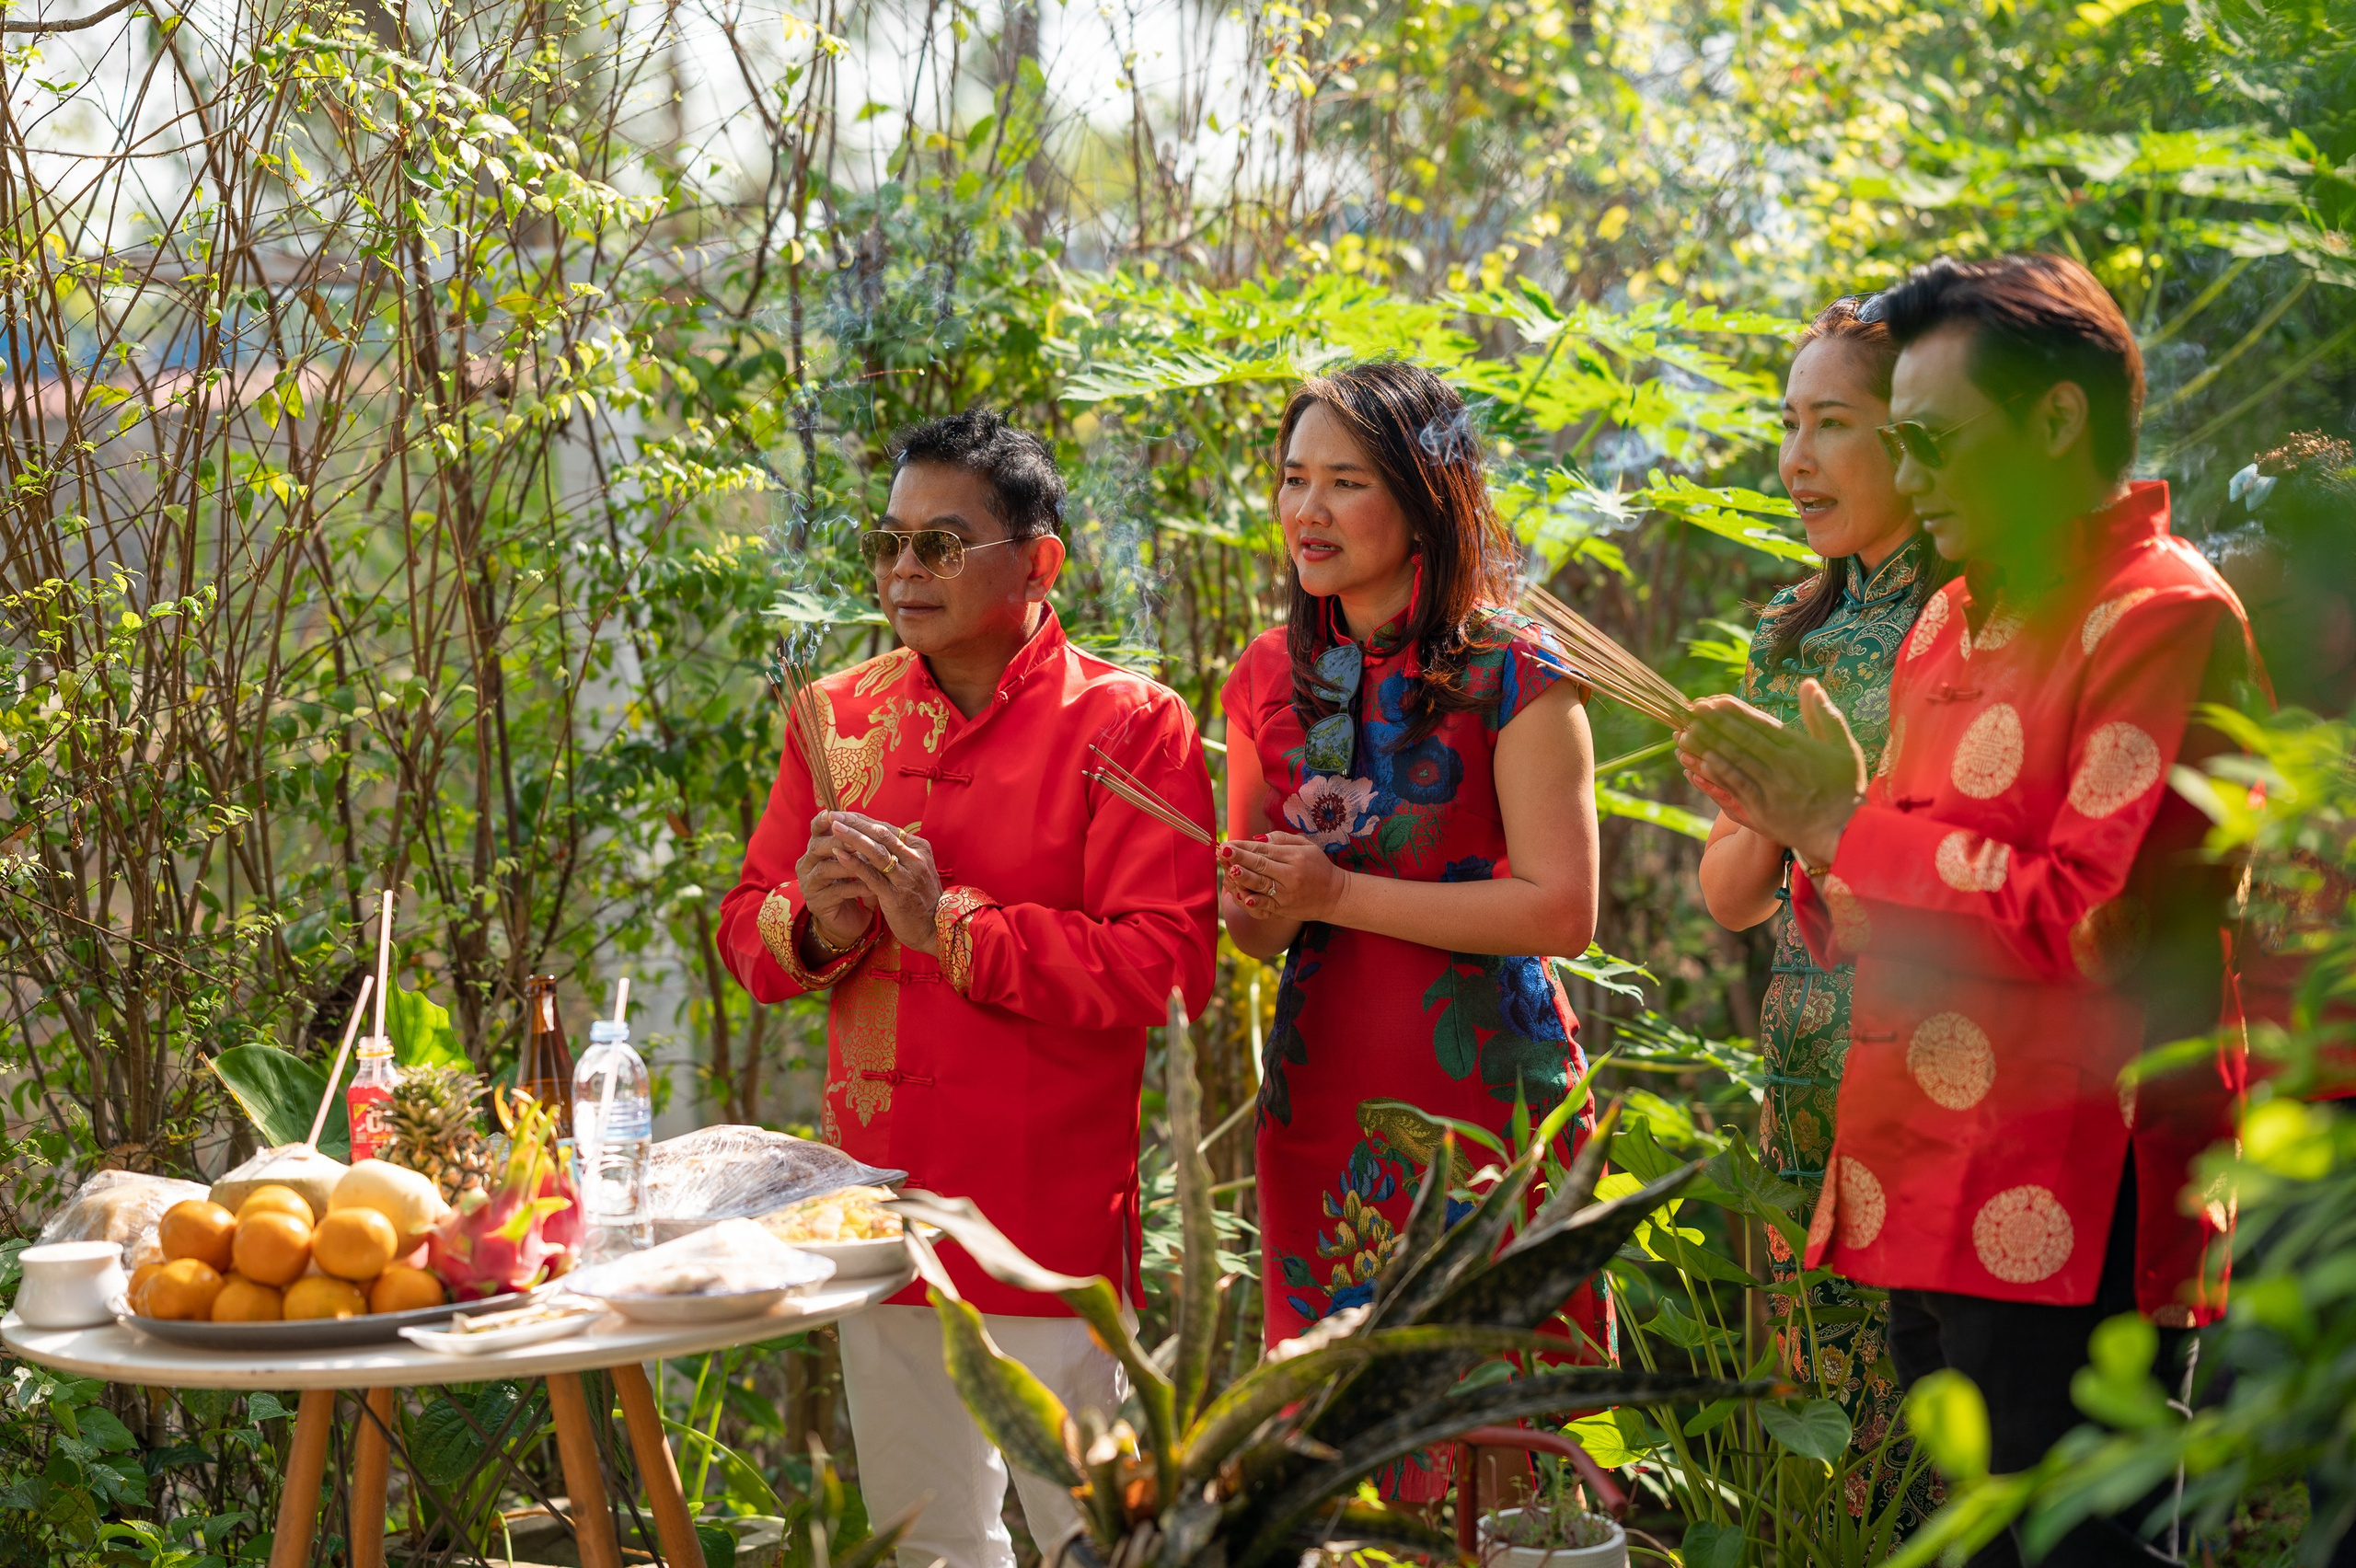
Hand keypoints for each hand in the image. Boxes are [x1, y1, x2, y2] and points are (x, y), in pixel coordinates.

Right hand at [793, 812, 878, 953]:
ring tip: (869, 864)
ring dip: (848, 865)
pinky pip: (836, 892)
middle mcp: (807, 864)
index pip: (816, 829)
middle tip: (858, 840)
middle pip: (817, 846)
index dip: (824, 821)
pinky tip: (872, 888)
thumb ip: (860, 845)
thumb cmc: (855, 885)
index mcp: (816, 850)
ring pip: (825, 869)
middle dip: (839, 841)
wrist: (849, 920)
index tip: (836, 814)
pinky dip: (855, 888)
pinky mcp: (816, 903)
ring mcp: (809, 884)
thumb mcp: (857, 862)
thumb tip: (880, 824)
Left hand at [823, 811, 946, 955]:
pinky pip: (872, 875)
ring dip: (853, 837)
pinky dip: (854, 863)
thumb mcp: (915, 870)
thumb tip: (869, 837)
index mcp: (919, 849)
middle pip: (881, 834)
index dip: (863, 820)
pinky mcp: (895, 896)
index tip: (843, 813)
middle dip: (855, 823)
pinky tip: (839, 854)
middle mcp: (915, 859)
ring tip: (834, 827)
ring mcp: (906, 877)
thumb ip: (897, 853)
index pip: (887, 828)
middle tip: (833, 814)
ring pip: (876, 851)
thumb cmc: (921, 898)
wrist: (935, 928)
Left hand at [1218, 831, 1347, 923]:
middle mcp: (1290, 875)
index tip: (1228, 842)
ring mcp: (1286, 894)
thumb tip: (1256, 839)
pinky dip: (1254, 902)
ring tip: (1229, 869)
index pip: (1264, 850)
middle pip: (1260, 865)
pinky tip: (1243, 897)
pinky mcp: (1283, 909)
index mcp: (1293, 856)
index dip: (1244, 846)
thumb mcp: (1306, 845)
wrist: (1335, 895)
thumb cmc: (1318, 866)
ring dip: (1243, 877)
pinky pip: (1266, 906)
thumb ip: (1281, 839)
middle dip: (1239, 858)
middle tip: (1222, 851)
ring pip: (1261, 885)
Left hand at [1679, 680, 1865, 868]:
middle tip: (1692, 709)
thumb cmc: (1845, 788)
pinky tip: (1704, 760)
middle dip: (1715, 723)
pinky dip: (1722, 773)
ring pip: (1736, 761)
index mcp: (1799, 748)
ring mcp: (1771, 788)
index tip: (1714, 700)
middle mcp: (1782, 766)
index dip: (1735, 711)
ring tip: (1687, 732)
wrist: (1846, 832)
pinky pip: (1739, 787)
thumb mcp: (1843, 747)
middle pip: (1743, 739)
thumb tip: (1809, 683)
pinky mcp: (1764, 810)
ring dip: (1710, 745)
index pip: (1761, 724)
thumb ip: (1823, 715)